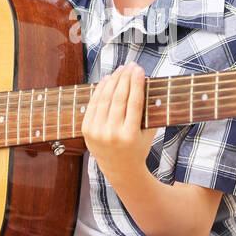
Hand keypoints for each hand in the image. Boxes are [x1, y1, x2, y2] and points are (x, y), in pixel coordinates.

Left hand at [81, 62, 159, 177]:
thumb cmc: (138, 148)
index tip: (139, 69)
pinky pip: (94, 105)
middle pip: (118, 98)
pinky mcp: (87, 131)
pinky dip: (100, 90)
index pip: (133, 103)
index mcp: (129, 135)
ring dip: (113, 81)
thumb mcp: (148, 133)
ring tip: (120, 70)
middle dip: (125, 78)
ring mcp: (97, 132)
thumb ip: (148, 111)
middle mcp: (112, 134)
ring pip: (105, 99)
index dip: (136, 83)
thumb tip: (146, 83)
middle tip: (130, 65)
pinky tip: (107, 80)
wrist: (120, 170)